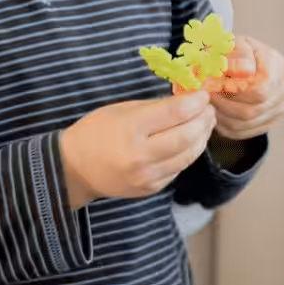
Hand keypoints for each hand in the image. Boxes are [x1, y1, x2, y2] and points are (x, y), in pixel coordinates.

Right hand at [58, 90, 216, 208]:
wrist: (74, 169)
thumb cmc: (96, 132)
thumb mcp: (121, 110)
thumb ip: (155, 107)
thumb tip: (188, 100)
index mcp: (131, 128)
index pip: (176, 113)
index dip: (196, 103)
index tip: (203, 95)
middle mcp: (141, 155)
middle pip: (188, 136)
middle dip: (204, 120)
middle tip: (209, 110)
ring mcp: (147, 175)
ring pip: (188, 156)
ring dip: (202, 138)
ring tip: (205, 125)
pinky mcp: (151, 188)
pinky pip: (178, 169)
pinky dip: (188, 154)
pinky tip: (190, 142)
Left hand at [211, 35, 283, 139]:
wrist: (245, 60)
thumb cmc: (237, 51)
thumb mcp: (235, 43)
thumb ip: (238, 55)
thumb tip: (243, 70)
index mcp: (276, 66)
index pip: (258, 90)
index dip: (231, 92)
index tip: (212, 86)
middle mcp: (282, 89)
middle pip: (251, 110)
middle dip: (223, 104)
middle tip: (205, 96)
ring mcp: (278, 108)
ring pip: (245, 123)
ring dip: (222, 116)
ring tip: (210, 103)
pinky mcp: (270, 121)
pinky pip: (245, 132)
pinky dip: (226, 125)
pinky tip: (218, 113)